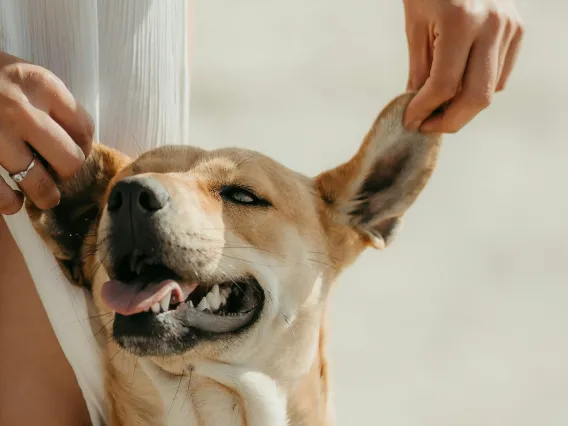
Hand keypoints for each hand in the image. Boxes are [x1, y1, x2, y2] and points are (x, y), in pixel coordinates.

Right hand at [0, 52, 92, 214]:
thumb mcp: (22, 74)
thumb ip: (48, 101)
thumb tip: (76, 139)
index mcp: (41, 86)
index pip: (84, 129)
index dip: (84, 147)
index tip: (76, 151)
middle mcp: (23, 110)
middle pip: (70, 160)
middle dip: (67, 172)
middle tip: (58, 174)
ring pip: (39, 184)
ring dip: (45, 196)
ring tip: (44, 197)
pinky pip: (1, 195)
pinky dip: (10, 203)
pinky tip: (12, 201)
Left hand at [402, 0, 523, 132]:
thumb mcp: (415, 24)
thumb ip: (420, 69)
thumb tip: (420, 108)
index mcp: (460, 22)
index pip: (443, 85)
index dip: (424, 110)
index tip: (410, 121)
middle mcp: (492, 25)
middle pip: (476, 97)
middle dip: (449, 122)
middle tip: (426, 127)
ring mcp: (510, 27)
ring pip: (490, 91)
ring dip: (462, 107)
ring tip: (437, 108)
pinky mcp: (518, 30)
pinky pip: (500, 76)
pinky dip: (478, 88)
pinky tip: (458, 85)